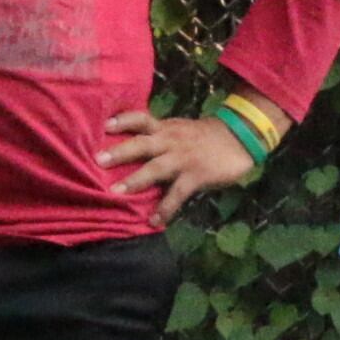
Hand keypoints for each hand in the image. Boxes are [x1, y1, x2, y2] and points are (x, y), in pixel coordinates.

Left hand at [98, 107, 259, 227]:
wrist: (241, 138)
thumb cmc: (206, 136)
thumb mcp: (181, 129)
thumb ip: (160, 136)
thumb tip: (133, 148)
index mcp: (167, 128)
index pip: (141, 119)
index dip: (122, 120)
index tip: (104, 125)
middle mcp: (171, 141)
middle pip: (142, 143)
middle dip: (120, 151)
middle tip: (98, 159)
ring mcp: (183, 158)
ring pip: (155, 168)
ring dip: (135, 180)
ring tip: (116, 193)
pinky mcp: (196, 175)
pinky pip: (177, 194)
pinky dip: (165, 208)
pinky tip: (155, 221)